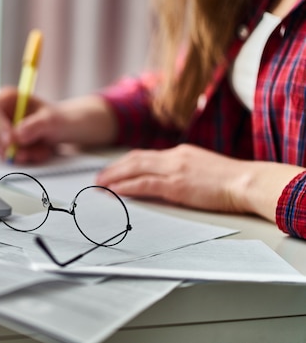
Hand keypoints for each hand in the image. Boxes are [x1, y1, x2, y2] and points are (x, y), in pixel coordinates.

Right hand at [0, 87, 60, 163]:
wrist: (64, 131)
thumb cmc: (58, 119)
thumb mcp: (52, 120)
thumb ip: (36, 125)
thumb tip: (17, 136)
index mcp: (7, 98)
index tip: (10, 141)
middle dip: (6, 145)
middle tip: (26, 154)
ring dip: (19, 154)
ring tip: (42, 150)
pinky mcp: (2, 145)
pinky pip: (4, 156)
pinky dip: (22, 158)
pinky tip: (39, 152)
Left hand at [95, 144, 302, 220]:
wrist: (246, 181)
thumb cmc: (230, 180)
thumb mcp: (202, 168)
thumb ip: (183, 170)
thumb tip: (169, 180)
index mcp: (179, 152)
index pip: (145, 155)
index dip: (125, 163)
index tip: (113, 170)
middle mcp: (173, 157)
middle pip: (134, 159)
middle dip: (114, 168)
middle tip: (99, 178)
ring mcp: (173, 169)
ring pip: (135, 169)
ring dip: (114, 178)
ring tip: (100, 186)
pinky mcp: (175, 184)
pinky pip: (144, 184)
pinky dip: (127, 187)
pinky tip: (115, 192)